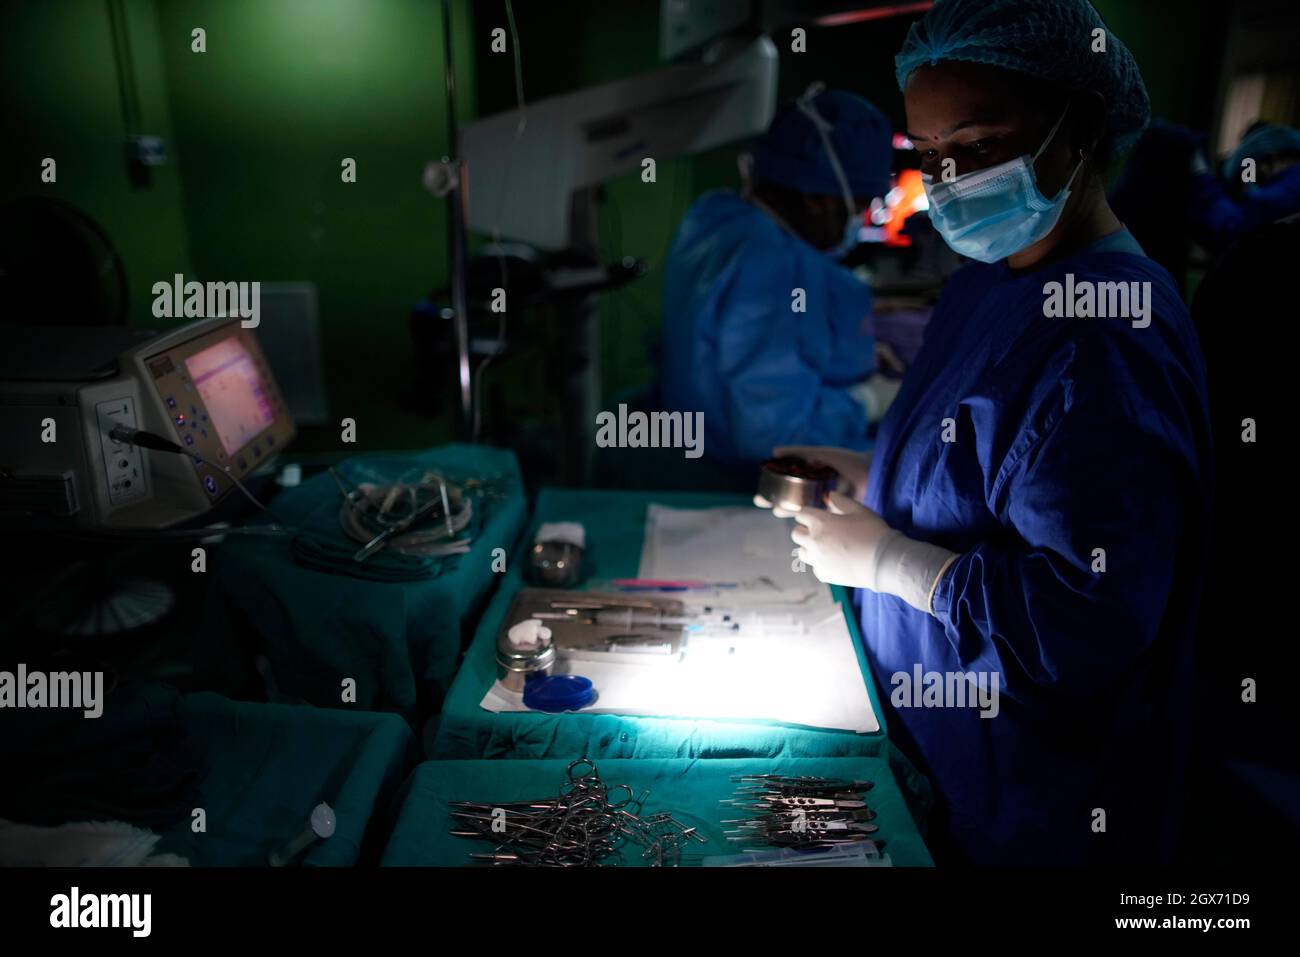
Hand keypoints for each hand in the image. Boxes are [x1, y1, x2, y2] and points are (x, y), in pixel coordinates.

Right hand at [753, 446, 871, 516]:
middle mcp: (812, 495)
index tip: (760, 497)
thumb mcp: (820, 454)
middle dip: (776, 504)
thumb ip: (799, 452)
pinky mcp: (833, 515)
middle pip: (789, 503)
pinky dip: (808, 521)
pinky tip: (801, 520)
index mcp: (806, 481)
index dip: (771, 494)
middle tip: (768, 503)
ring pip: (801, 512)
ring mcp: (822, 506)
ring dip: (789, 512)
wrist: (868, 470)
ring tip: (780, 510)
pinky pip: (818, 520)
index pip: (784, 490)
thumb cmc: (845, 460)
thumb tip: (774, 451)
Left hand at [790, 491, 895, 587]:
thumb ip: (841, 501)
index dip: (808, 514)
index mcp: (820, 522)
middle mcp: (813, 541)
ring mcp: (816, 559)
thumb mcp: (859, 510)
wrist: (883, 562)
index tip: (816, 516)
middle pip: (796, 533)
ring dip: (809, 547)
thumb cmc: (873, 532)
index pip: (801, 514)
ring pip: (801, 552)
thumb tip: (829, 495)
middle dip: (804, 530)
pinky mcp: (823, 574)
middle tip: (819, 531)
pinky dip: (820, 563)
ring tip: (824, 547)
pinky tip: (834, 561)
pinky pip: (814, 567)